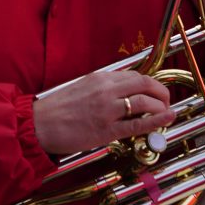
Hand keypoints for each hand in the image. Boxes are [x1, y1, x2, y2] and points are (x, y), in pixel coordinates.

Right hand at [33, 71, 174, 155]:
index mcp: (100, 78)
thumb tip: (123, 90)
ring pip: (144, 102)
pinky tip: (165, 120)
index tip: (155, 90)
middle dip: (161, 91)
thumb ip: (103, 87)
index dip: (150, 83)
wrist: (38, 125)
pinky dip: (156, 121)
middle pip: (144, 84)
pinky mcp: (106, 130)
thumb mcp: (82, 87)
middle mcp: (106, 90)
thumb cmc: (57, 109)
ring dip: (161, 106)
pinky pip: (137, 124)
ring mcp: (107, 110)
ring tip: (166, 112)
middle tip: (166, 99)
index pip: (134, 75)